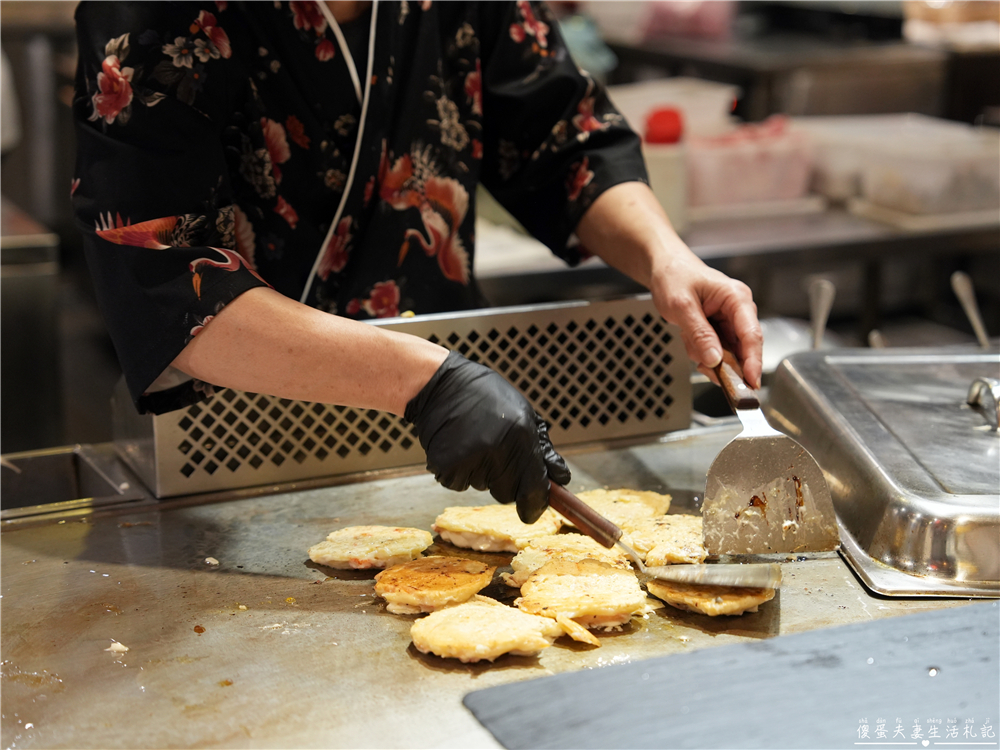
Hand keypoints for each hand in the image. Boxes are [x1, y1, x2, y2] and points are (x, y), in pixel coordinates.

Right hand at [404, 351, 570, 522]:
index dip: (535, 504)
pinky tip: (457, 446)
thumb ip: (543, 449)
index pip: (535, 489)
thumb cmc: (485, 396)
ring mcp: (471, 460)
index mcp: (522, 436)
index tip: (532, 509)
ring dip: (480, 472)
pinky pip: (459, 483)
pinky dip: (458, 471)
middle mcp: (498, 450)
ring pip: (483, 487)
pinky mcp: (447, 467)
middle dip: (504, 480)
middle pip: (507, 493)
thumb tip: (560, 478)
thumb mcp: (524, 413)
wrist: (440, 385)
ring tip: (473, 440)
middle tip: (494, 451)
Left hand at [575, 183, 763, 388]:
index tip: (751, 382)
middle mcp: (738, 310)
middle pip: (743, 348)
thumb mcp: (681, 305)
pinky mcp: (720, 328)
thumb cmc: (674, 276)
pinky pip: (717, 351)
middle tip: (705, 368)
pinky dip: (702, 353)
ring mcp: (730, 320)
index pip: (752, 334)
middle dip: (724, 362)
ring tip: (688, 340)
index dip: (753, 361)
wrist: (663, 268)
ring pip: (728, 353)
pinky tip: (690, 342)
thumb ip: (699, 333)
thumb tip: (715, 359)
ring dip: (708, 356)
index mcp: (736, 298)